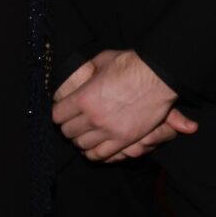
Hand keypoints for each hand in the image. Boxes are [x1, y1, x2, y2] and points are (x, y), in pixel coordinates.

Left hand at [51, 50, 184, 160]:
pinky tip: (93, 147)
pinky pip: (101, 155)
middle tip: (73, 121)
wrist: (158, 76)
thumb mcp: (101, 61)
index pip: (57, 115)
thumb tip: (80, 76)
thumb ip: (86, 73)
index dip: (59, 112)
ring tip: (84, 133)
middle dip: (68, 126)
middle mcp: (93, 117)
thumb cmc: (130, 64)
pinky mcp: (124, 140)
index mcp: (83, 98)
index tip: (63, 110)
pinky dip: (94, 153)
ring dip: (80, 139)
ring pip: (82, 145)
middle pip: (67, 131)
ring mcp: (109, 131)